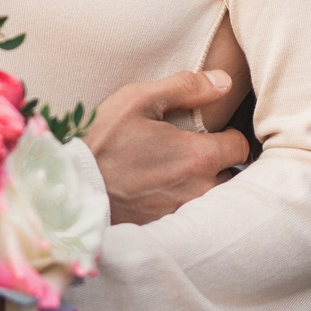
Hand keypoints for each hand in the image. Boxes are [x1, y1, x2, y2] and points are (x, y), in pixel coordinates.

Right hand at [86, 70, 250, 225]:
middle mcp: (199, 189)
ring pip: (214, 199)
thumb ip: (186, 87)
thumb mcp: (138, 100)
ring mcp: (184, 213)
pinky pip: (192, 216)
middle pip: (232, 176)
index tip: (209, 134)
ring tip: (179, 174)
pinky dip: (186, 205)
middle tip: (192, 153)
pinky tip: (163, 193)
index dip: (227, 136)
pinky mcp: (168, 229)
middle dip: (218, 163)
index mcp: (198, 155)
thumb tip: (224, 81)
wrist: (70, 188)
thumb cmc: (102, 141)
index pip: (240, 146)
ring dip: (204, 186)